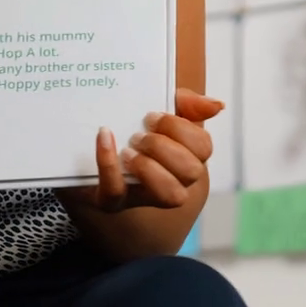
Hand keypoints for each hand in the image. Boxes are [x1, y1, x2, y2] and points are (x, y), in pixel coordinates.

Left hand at [73, 89, 222, 213]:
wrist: (87, 158)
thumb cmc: (134, 135)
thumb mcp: (162, 116)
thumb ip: (188, 105)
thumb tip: (218, 105)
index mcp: (186, 158)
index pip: (203, 147)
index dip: (182, 129)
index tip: (153, 116)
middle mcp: (173, 182)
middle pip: (192, 172)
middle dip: (166, 147)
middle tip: (140, 135)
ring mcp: (143, 196)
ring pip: (171, 195)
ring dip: (151, 167)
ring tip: (129, 149)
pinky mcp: (110, 202)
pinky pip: (115, 193)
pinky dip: (109, 163)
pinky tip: (104, 137)